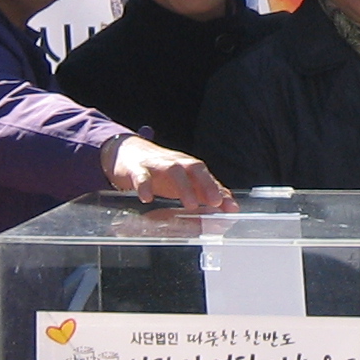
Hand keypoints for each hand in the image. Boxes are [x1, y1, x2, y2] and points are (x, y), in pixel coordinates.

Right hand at [107, 136, 235, 210]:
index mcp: (188, 167)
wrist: (128, 152)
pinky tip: (147, 199)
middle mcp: (176, 163)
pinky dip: (144, 186)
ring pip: (172, 171)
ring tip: (191, 205)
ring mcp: (156, 165)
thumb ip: (206, 192)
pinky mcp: (136, 169)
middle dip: (206, 184)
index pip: (208, 177)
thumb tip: (230, 207)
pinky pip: (141, 176)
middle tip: (215, 202)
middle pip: (194, 168)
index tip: (231, 207)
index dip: (220, 191)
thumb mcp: (184, 181)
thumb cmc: (161, 171)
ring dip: (183, 187)